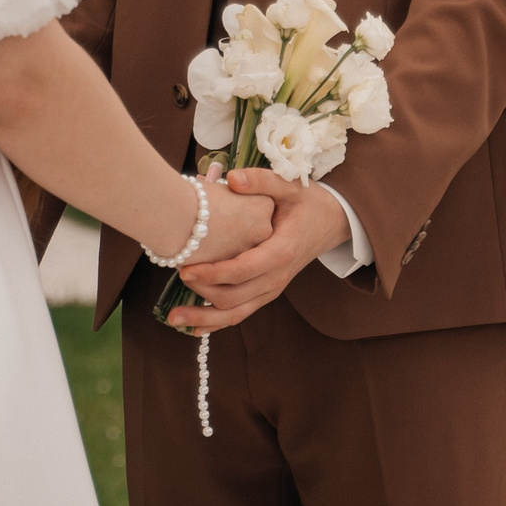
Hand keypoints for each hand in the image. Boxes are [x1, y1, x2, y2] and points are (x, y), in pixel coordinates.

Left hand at [166, 168, 348, 332]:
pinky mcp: (267, 292)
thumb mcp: (291, 185)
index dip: (213, 273)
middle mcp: (277, 277)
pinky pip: (241, 313)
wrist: (332, 223)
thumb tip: (232, 178)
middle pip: (234, 298)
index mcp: (281, 252)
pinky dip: (217, 323)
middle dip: (200, 294)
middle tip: (174, 279)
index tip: (185, 268)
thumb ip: (262, 180)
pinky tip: (194, 327)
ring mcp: (272, 289)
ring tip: (173, 317)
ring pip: (236, 313)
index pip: (243, 270)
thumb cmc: (309, 203)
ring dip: (204, 318)